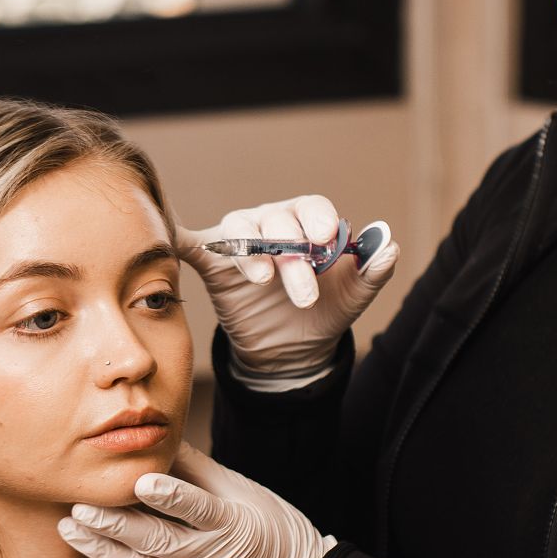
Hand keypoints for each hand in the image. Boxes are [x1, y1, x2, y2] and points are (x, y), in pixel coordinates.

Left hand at [57, 443, 335, 557]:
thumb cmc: (269, 527)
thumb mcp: (244, 491)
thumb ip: (198, 469)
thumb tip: (158, 435)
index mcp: (230, 522)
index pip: (196, 508)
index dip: (170, 496)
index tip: (139, 482)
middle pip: (157, 540)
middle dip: (115, 523)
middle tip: (80, 504)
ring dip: (103, 551)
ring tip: (70, 528)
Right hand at [180, 195, 399, 374]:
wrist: (293, 349)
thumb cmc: (326, 311)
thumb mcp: (355, 297)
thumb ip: (374, 271)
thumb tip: (391, 245)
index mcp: (307, 223)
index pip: (311, 208)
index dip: (317, 220)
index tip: (326, 240)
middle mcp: (272, 223)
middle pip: (277, 222)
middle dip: (292, 255)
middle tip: (305, 292)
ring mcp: (241, 241)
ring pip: (242, 231)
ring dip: (254, 254)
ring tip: (265, 281)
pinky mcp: (214, 263)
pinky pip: (191, 244)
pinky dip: (177, 236)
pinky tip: (166, 237)